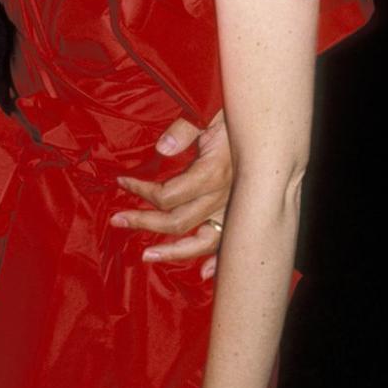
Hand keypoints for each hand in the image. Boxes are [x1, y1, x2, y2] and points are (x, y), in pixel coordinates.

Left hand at [110, 110, 231, 277]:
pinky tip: (206, 275)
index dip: (140, 190)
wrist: (271, 124)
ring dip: (173, 252)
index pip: (168, 196)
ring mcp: (232, 208)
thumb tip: (162, 149)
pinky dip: (218, 262)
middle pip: (177, 222)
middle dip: (144, 223)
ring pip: (201, 242)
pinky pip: (229, 244)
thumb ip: (185, 130)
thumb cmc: (236, 114)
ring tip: (147, 256)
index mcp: (212, 174)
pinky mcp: (239, 211)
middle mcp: (222, 198)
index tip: (122, 180)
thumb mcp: (209, 113)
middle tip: (117, 220)